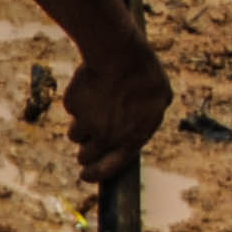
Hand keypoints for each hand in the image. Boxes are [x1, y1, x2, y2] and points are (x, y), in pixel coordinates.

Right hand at [66, 47, 171, 183]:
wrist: (120, 56)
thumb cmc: (146, 77)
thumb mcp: (159, 101)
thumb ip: (146, 120)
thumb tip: (140, 124)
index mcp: (132, 139)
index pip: (109, 168)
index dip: (95, 174)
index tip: (85, 175)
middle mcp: (106, 136)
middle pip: (84, 155)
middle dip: (86, 149)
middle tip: (89, 139)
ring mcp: (86, 122)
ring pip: (74, 133)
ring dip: (81, 125)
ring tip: (95, 105)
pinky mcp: (72, 105)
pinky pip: (72, 109)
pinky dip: (78, 103)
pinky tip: (92, 87)